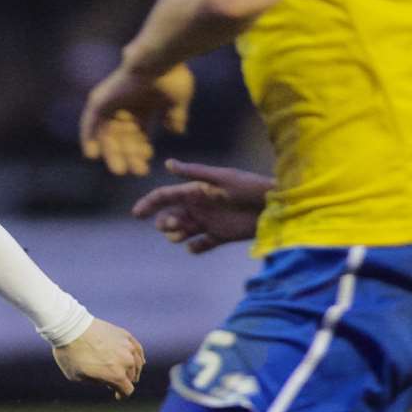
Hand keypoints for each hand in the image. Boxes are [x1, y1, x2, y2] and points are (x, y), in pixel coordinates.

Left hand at [53, 318, 145, 399]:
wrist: (70, 328)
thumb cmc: (70, 354)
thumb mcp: (78, 377)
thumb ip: (96, 382)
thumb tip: (105, 380)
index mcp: (116, 375)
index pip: (127, 390)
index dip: (121, 394)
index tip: (117, 395)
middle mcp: (126, 362)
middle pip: (132, 377)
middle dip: (124, 381)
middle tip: (115, 381)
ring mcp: (127, 347)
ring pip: (137, 363)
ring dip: (132, 369)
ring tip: (127, 371)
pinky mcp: (125, 335)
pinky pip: (137, 349)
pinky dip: (137, 356)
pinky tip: (135, 358)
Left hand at [79, 63, 194, 176]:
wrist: (159, 60)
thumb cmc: (172, 76)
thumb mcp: (177, 100)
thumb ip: (176, 116)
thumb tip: (176, 131)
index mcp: (143, 104)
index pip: (138, 134)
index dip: (141, 151)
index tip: (145, 166)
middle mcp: (126, 104)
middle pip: (123, 138)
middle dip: (129, 156)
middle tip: (134, 172)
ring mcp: (112, 102)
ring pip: (108, 134)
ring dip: (113, 153)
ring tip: (120, 170)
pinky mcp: (100, 100)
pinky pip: (89, 125)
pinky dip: (88, 139)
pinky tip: (92, 155)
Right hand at [130, 158, 271, 253]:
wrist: (275, 205)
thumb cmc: (249, 186)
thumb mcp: (221, 178)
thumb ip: (194, 172)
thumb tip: (167, 163)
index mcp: (195, 191)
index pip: (165, 197)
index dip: (149, 204)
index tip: (137, 215)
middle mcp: (199, 206)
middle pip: (170, 216)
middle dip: (165, 222)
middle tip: (174, 224)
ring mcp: (208, 222)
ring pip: (182, 232)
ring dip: (176, 235)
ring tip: (182, 235)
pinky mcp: (220, 236)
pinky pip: (200, 245)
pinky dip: (195, 248)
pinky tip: (195, 246)